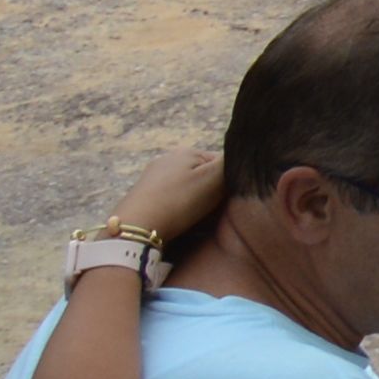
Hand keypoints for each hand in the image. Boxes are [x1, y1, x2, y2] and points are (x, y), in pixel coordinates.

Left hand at [109, 145, 228, 245]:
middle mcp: (167, 158)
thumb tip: (244, 154)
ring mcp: (151, 178)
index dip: (229, 182)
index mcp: (187, 151)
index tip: (227, 201)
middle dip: (210, 192)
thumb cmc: (179, 202)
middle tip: (212, 214)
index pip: (221, 163)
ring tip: (194, 222)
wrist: (135, 228)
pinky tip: (176, 223)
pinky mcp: (141, 197)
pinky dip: (176, 210)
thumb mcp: (215, 178)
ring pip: (185, 189)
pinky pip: (169, 200)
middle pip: (202, 176)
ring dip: (193, 203)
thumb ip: (232, 162)